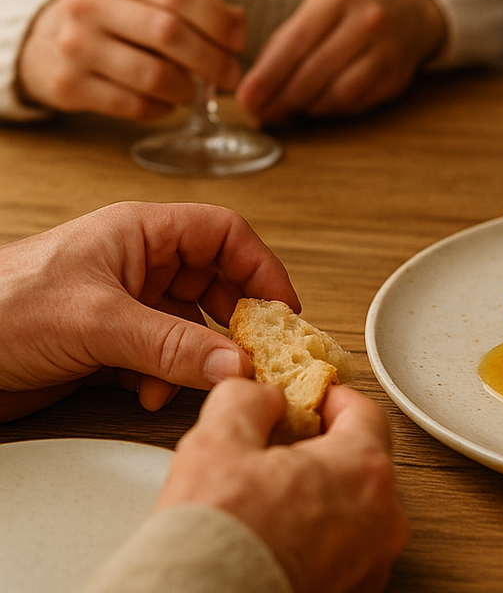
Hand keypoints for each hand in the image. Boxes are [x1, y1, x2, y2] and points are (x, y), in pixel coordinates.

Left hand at [0, 202, 297, 420]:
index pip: (224, 233)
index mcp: (139, 233)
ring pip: (190, 324)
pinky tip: (149, 394)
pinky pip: (161, 357)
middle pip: (216, 280)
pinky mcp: (107, 343)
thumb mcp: (98, 323)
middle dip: (234, 321)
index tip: (281, 310)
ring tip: (196, 380)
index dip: (260, 267)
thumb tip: (237, 364)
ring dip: (198, 357)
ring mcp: (123, 304)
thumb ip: (173, 346)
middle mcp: (137, 263)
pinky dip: (165, 378)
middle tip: (253, 353)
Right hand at [16, 0, 244, 119]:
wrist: (45, 41)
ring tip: (198, 91)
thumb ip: (196, 5)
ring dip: (188, 89)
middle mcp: (90, 3)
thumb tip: (239, 25)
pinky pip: (133, 104)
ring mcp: (75, 45)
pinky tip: (168, 102)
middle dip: (211, 59)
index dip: (218, 21)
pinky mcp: (69, 84)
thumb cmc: (115, 16)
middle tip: (228, 75)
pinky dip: (162, 107)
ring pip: (153, 75)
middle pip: (169, 33)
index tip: (237, 42)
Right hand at [157, 379, 408, 592]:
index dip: (328, 401)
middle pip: (362, 463)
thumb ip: (248, 401)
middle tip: (279, 453)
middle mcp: (384, 518)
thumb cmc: (217, 537)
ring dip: (321, 499)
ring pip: (355, 511)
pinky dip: (319, 540)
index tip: (306, 403)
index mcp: (364, 470)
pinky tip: (278, 540)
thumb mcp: (218, 442)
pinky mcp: (354, 592)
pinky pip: (345, 552)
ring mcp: (373, 562)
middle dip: (323, 452)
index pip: (365, 412)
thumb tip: (264, 398)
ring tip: (272, 502)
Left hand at [237, 0, 445, 124]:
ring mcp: (385, 49)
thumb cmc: (347, 20)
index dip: (267, 74)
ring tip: (287, 110)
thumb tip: (254, 90)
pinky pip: (354, 102)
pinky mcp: (395, 76)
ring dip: (305, 107)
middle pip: (314, 70)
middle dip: (282, 97)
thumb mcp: (315, 15)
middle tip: (261, 112)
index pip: (295, 41)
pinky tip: (316, 105)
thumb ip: (282, 47)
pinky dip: (328, 109)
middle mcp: (365, 20)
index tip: (246, 98)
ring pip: (335, 92)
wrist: (406, 16)